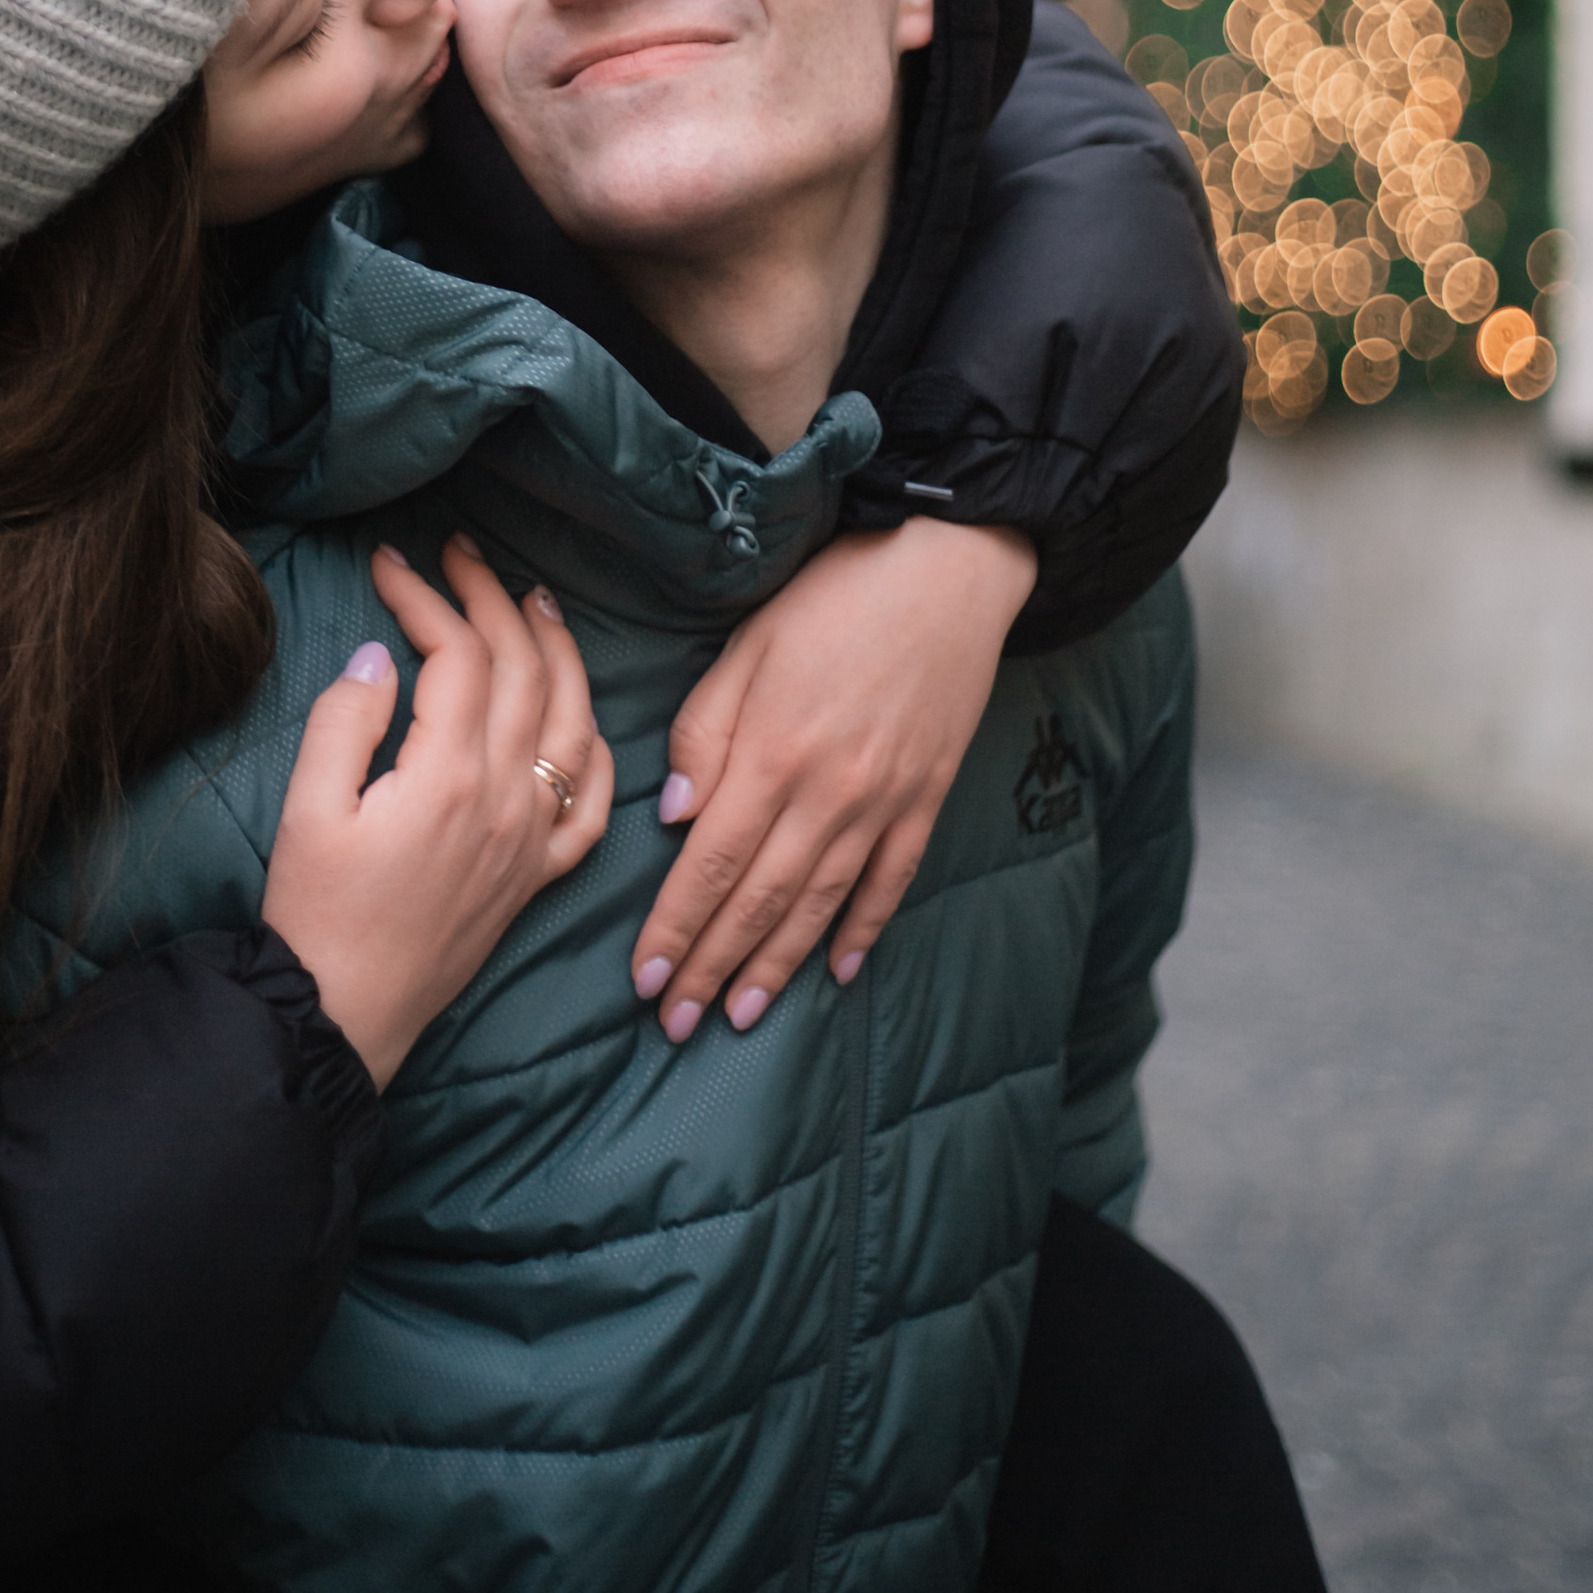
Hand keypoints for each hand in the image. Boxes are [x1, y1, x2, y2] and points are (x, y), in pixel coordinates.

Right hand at [265, 538, 611, 1085]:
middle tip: (460, 554)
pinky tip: (584, 718)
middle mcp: (508, 800)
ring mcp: (532, 840)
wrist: (345, 1015)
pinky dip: (598, 749)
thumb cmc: (316, 916)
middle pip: (522, 672)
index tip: (391, 563)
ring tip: (536, 602)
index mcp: (449, 776)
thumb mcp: (307, 811)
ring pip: (573, 723)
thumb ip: (346, 723)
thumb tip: (379, 656)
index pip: (459, 656)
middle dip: (492, 599)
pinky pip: (593, 805)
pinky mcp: (536, 877)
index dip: (427, 597)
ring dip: (559, 653)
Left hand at [630, 520, 1035, 1041]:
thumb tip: (676, 815)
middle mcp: (830, 793)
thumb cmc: (834, 593)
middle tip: (678, 1027)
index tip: (646, 982)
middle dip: (713, 967)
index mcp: (773, 753)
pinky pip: (892, 879)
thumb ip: (705, 731)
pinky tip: (841, 969)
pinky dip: (865, 928)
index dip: (676, 928)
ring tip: (742, 1014)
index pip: (711, 864)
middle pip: (761, 900)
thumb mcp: (748, 644)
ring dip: (778, 965)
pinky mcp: (927, 796)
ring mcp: (885, 801)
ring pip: (822, 904)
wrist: (946, 565)